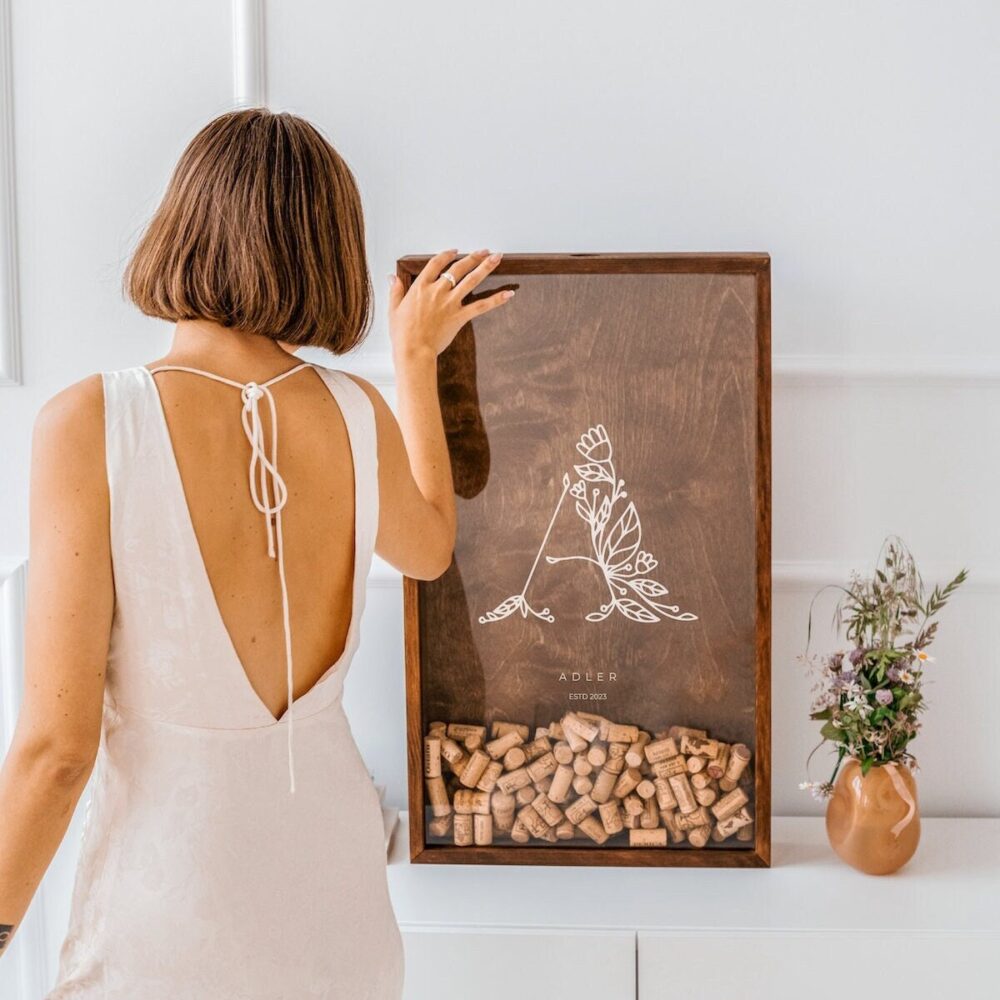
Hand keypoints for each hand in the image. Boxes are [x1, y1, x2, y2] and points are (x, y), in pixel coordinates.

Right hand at [388, 248, 513, 360]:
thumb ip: (395, 291)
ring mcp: (450, 303)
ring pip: (471, 280)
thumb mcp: (394, 309)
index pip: (436, 264)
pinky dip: (496, 300)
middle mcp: (437, 291)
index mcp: (420, 287)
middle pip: (458, 268)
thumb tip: (392, 277)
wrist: (413, 350)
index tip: (455, 251)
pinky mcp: (459, 316)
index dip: (446, 255)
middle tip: (485, 251)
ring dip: (486, 267)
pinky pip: (481, 306)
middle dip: (473, 257)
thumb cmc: (402, 333)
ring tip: (498, 257)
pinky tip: (509, 294)